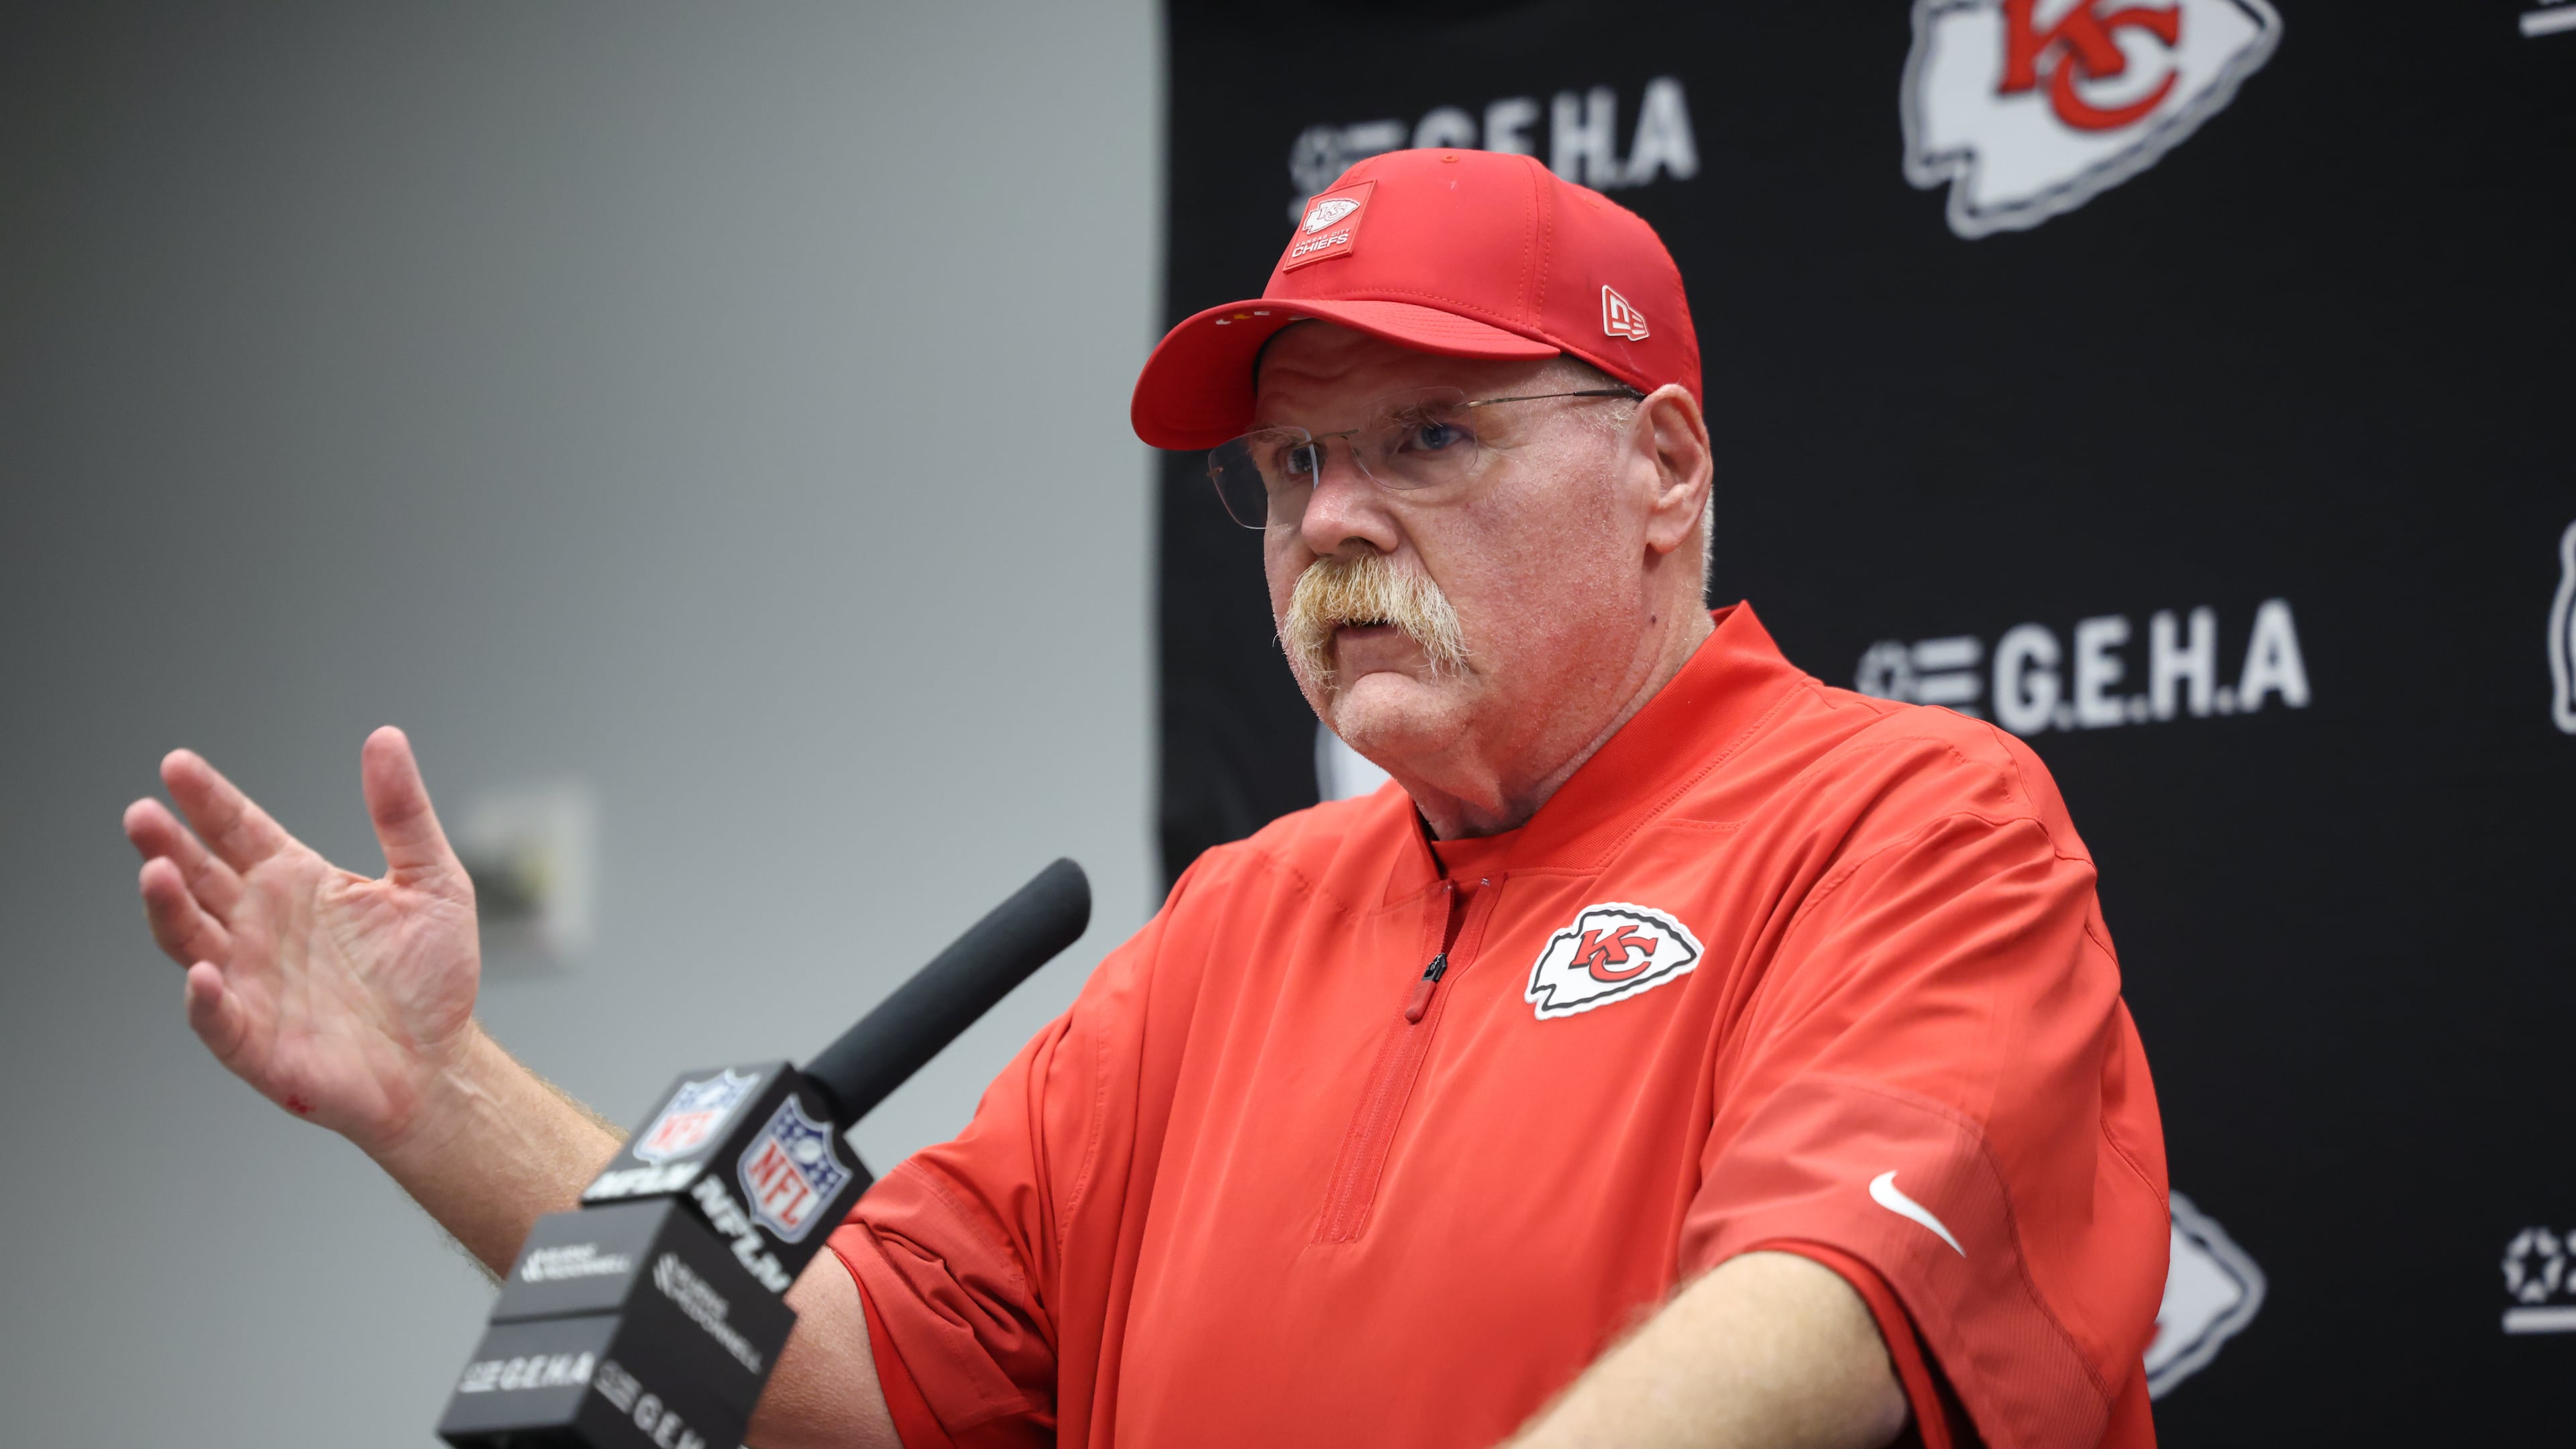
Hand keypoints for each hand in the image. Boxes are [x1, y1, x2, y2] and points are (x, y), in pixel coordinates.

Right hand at [124, 726, 482, 1159]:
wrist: (440, 1064)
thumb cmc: (431, 977)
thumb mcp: (433, 882)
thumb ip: (403, 813)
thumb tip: (385, 737)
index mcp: (296, 883)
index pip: (238, 830)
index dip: (207, 800)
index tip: (176, 764)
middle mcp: (259, 927)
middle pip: (198, 877)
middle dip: (166, 845)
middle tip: (143, 814)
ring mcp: (249, 982)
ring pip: (191, 938)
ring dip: (168, 908)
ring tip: (155, 872)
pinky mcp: (253, 1041)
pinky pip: (216, 1016)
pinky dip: (204, 996)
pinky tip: (204, 971)